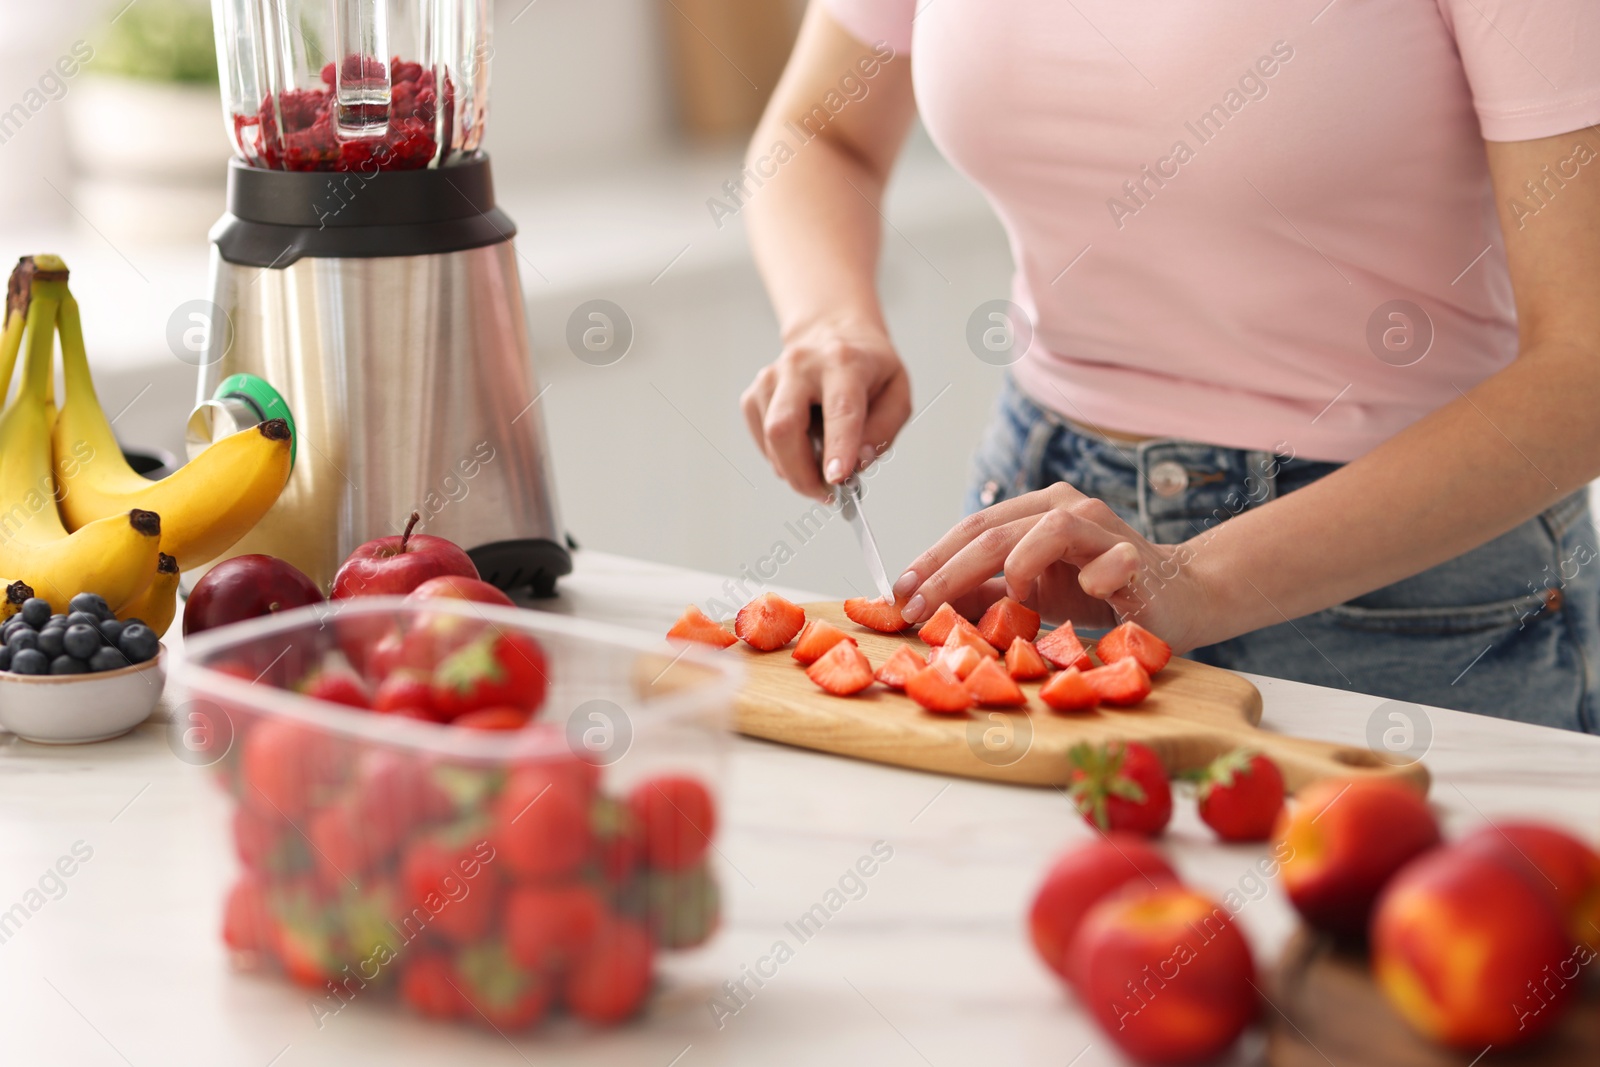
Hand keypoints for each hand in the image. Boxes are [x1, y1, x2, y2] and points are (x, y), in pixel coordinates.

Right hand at [741, 326, 910, 500]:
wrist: (833, 334)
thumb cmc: (867, 367)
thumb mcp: (896, 391)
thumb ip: (883, 430)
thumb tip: (858, 461)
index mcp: (844, 361)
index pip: (840, 409)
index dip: (838, 447)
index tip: (836, 479)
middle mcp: (801, 365)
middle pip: (785, 427)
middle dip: (802, 473)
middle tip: (825, 493)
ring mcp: (771, 377)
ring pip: (771, 438)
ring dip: (794, 468)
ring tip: (820, 468)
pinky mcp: (755, 393)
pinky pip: (762, 439)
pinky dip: (781, 456)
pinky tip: (802, 447)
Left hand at [891, 484, 1214, 653]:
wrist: (1180, 596)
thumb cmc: (1101, 591)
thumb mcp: (1031, 597)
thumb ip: (985, 596)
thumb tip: (927, 604)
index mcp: (1035, 512)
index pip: (971, 529)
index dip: (932, 560)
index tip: (897, 594)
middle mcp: (1065, 509)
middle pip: (994, 532)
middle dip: (948, 572)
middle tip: (918, 606)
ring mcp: (1102, 528)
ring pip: (1045, 531)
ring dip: (1017, 570)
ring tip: (1015, 604)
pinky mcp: (1137, 555)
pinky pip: (1110, 560)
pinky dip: (1093, 576)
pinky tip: (1085, 595)